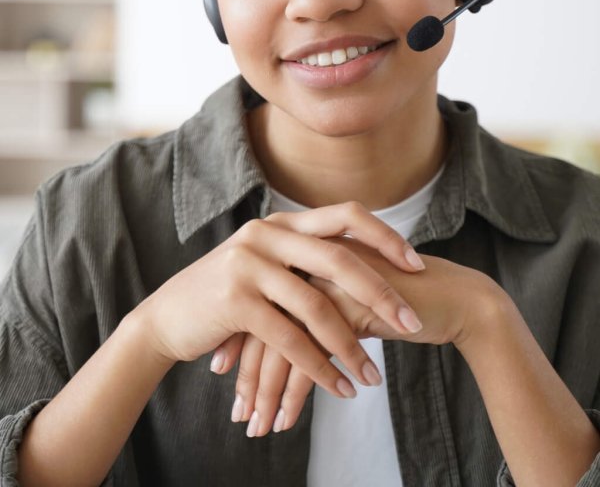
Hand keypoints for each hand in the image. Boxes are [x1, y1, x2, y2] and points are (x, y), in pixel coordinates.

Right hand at [134, 202, 426, 399]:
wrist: (168, 317)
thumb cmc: (228, 295)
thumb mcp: (268, 264)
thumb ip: (306, 259)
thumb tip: (364, 271)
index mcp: (283, 221)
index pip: (345, 215)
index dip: (385, 237)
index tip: (417, 265)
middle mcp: (267, 233)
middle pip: (339, 259)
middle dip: (381, 293)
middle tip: (412, 323)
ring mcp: (249, 263)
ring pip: (316, 305)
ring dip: (350, 346)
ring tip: (374, 377)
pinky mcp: (235, 299)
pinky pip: (290, 338)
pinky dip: (319, 367)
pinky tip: (339, 388)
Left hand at [216, 239, 500, 435]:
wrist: (453, 298)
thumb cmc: (400, 300)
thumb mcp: (348, 298)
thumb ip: (315, 305)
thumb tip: (278, 336)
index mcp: (305, 254)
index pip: (258, 301)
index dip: (239, 342)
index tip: (223, 373)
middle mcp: (311, 263)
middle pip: (263, 325)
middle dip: (247, 375)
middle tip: (239, 413)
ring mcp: (328, 284)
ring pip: (281, 345)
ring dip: (267, 393)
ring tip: (258, 427)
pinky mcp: (348, 308)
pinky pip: (310, 359)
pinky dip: (295, 395)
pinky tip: (286, 421)